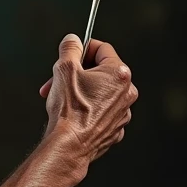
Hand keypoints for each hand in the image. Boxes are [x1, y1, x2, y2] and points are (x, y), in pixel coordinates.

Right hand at [42, 33, 137, 164]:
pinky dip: (88, 110)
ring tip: (63, 99)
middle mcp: (127, 92)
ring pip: (100, 93)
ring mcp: (123, 113)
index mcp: (119, 73)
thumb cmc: (70, 110)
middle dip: (77, 74)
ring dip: (82, 91)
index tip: (70, 55)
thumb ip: (70, 48)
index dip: (82, 49)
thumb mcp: (64, 69)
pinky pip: (101, 112)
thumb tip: (73, 40)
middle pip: (100, 71)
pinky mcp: (115, 129)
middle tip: (59, 80)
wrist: (69, 146)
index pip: (101, 48)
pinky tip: (73, 114)